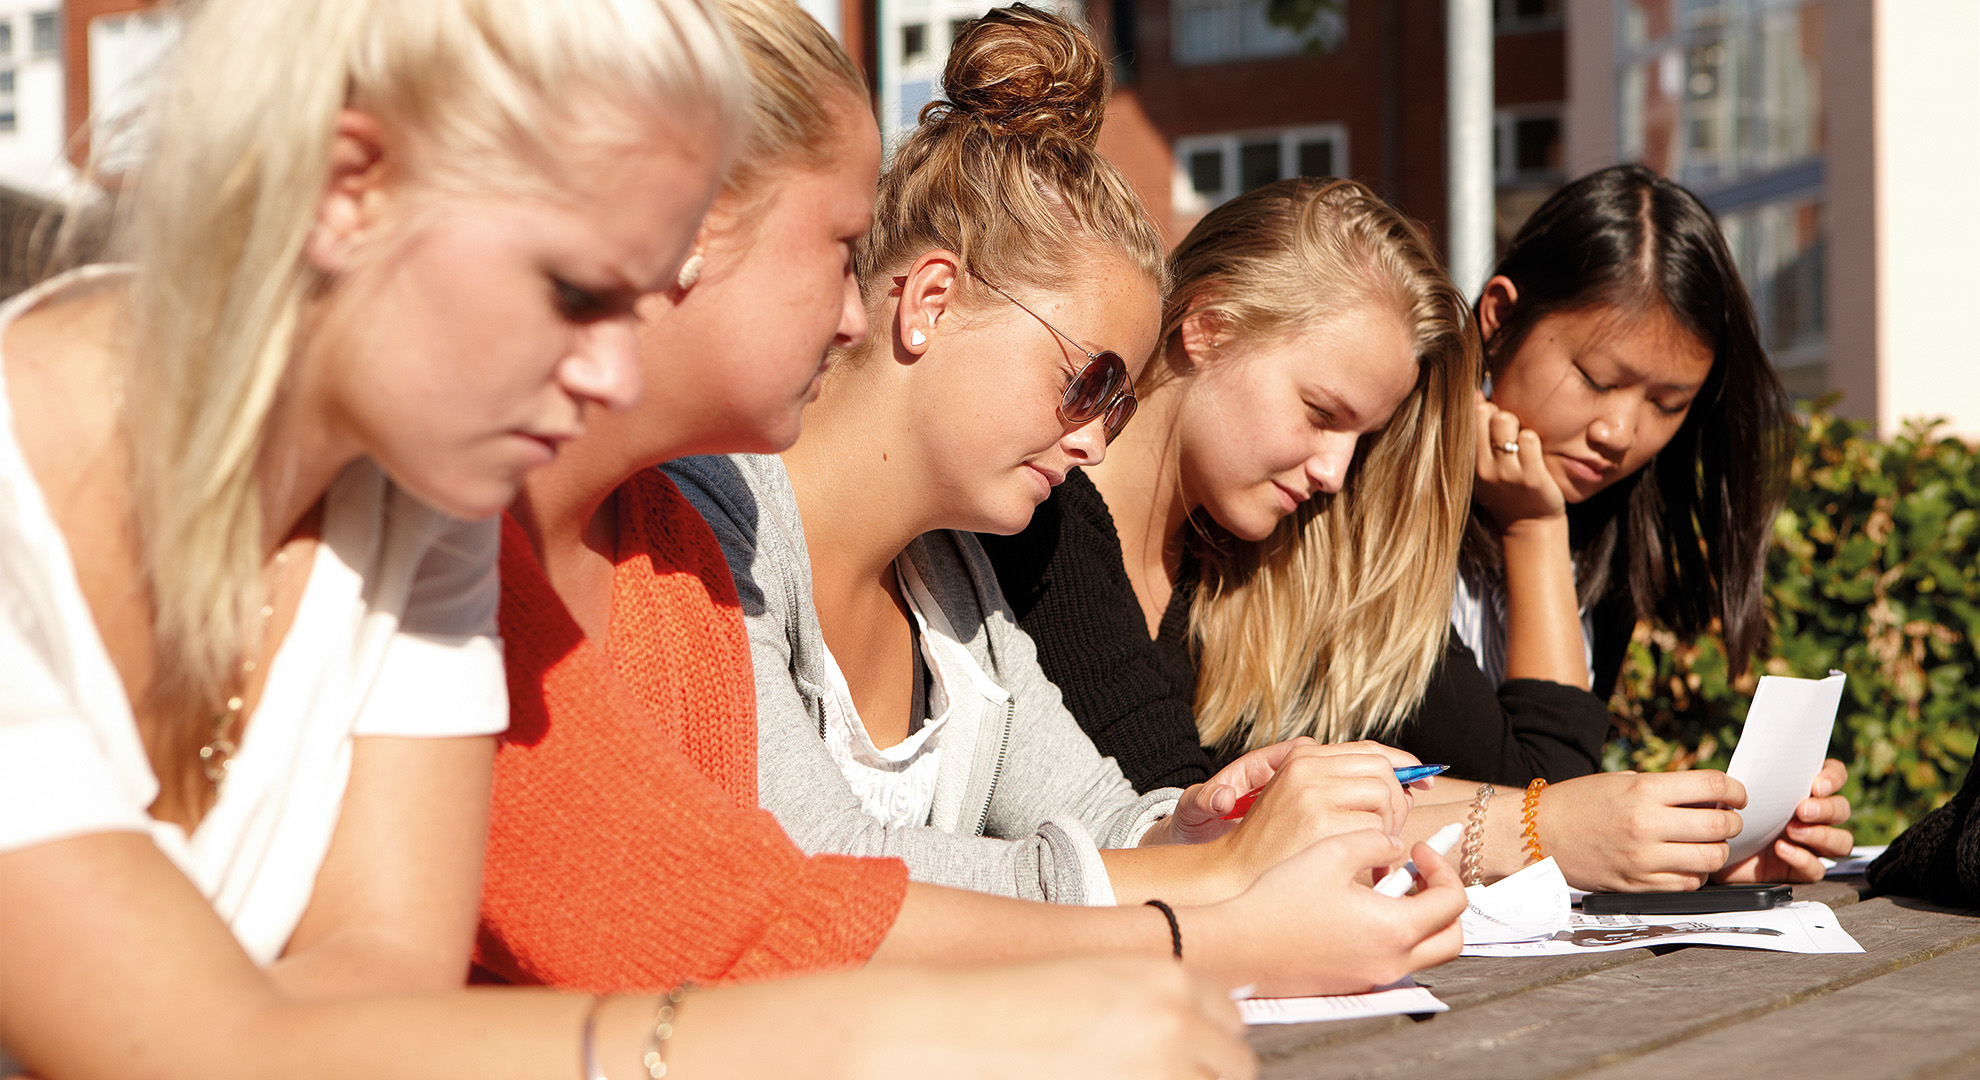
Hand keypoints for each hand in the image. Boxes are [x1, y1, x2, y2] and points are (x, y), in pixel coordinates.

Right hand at [840, 958, 1255, 1079]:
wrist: (959, 1028)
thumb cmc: (1015, 1004)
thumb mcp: (1096, 981)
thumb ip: (1152, 1002)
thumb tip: (1191, 1030)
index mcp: (1168, 979)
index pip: (1231, 1019)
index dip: (1212, 1043)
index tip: (1198, 1056)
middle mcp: (1176, 1021)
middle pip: (1236, 1065)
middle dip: (1209, 1074)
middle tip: (1168, 1072)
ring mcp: (1162, 1066)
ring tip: (1130, 1074)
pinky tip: (1114, 1079)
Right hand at [1159, 738, 1422, 845]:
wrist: (1233, 877)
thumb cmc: (1270, 849)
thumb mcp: (1299, 801)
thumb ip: (1341, 785)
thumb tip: (1405, 785)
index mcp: (1302, 758)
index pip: (1370, 750)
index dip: (1403, 764)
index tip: (1423, 782)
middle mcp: (1307, 768)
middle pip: (1383, 771)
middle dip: (1397, 802)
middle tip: (1388, 834)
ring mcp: (1313, 794)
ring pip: (1384, 797)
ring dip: (1388, 828)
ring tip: (1372, 853)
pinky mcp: (1321, 824)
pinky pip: (1376, 830)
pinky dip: (1378, 851)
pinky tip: (1363, 866)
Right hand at [1197, 830, 1464, 996]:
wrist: (1240, 946)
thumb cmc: (1280, 900)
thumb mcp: (1330, 854)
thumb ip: (1375, 842)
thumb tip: (1396, 847)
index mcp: (1394, 930)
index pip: (1452, 901)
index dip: (1442, 867)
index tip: (1418, 849)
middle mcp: (1392, 961)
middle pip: (1451, 937)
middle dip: (1444, 900)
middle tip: (1419, 873)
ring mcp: (1374, 976)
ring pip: (1426, 952)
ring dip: (1420, 919)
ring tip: (1389, 888)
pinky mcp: (1355, 982)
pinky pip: (1395, 958)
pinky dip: (1394, 933)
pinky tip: (1360, 907)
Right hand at [1474, 393, 1565, 531]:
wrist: (1529, 525)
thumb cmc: (1506, 488)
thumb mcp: (1483, 464)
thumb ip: (1477, 432)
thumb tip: (1475, 393)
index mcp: (1468, 462)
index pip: (1468, 416)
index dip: (1483, 410)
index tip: (1492, 423)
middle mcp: (1482, 467)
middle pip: (1486, 413)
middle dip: (1501, 415)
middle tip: (1508, 433)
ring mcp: (1506, 472)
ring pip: (1506, 421)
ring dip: (1518, 427)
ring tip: (1521, 443)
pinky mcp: (1530, 476)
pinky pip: (1529, 438)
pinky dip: (1534, 441)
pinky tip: (1533, 454)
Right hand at [1537, 770, 1747, 891]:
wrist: (1536, 833)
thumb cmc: (1579, 802)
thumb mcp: (1621, 781)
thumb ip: (1664, 790)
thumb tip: (1710, 800)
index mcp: (1642, 790)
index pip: (1712, 786)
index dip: (1735, 790)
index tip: (1737, 795)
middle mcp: (1645, 824)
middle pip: (1718, 826)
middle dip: (1731, 822)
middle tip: (1726, 820)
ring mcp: (1642, 858)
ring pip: (1710, 859)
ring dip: (1716, 850)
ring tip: (1705, 843)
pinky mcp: (1637, 884)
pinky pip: (1687, 884)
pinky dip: (1695, 874)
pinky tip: (1685, 863)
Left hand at [1714, 759, 1854, 882]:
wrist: (1711, 848)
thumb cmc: (1727, 814)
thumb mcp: (1737, 791)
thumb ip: (1754, 776)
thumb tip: (1758, 763)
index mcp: (1802, 791)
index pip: (1834, 777)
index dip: (1833, 778)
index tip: (1817, 785)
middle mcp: (1814, 817)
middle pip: (1842, 810)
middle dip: (1827, 809)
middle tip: (1802, 810)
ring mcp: (1810, 844)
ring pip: (1841, 842)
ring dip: (1822, 835)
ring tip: (1792, 831)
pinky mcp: (1801, 868)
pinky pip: (1817, 868)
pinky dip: (1802, 859)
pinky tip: (1782, 850)